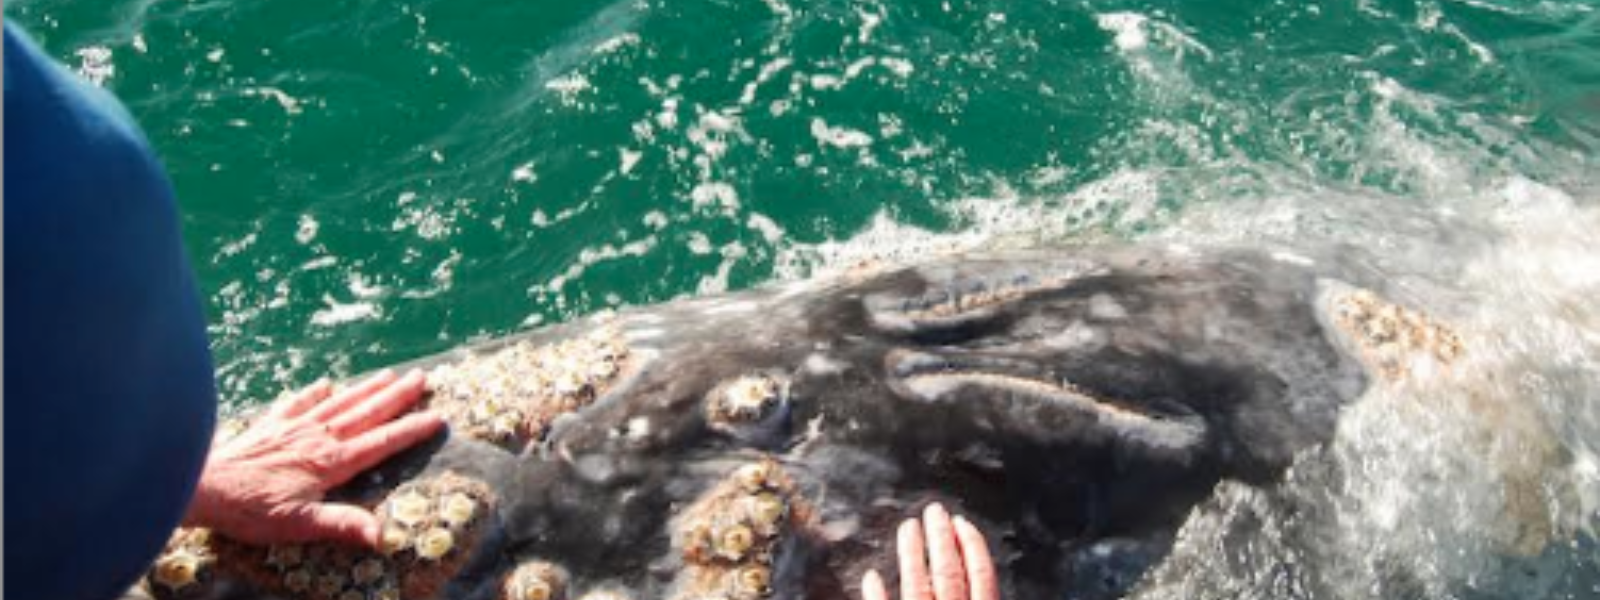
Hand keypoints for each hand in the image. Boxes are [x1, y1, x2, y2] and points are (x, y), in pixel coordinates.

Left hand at [183, 370, 443, 547]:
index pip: (380, 443)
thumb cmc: (249, 509)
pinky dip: (315, 392)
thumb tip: (381, 535)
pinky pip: (298, 402)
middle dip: (397, 396)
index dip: (410, 430)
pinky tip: (326, 384)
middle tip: (423, 378)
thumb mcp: (299, 524)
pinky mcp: (270, 425)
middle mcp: (318, 437)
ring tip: (391, 374)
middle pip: (366, 412)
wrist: (199, 484)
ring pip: (340, 402)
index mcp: (331, 462)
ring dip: (367, 388)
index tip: (437, 417)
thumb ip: (341, 524)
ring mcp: (294, 427)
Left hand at [862, 503, 998, 599]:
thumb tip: (980, 576)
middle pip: (949, 572)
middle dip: (941, 536)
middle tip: (934, 511)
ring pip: (918, 585)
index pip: (981, 576)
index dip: (973, 546)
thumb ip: (982, 595)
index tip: (961, 522)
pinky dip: (877, 593)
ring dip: (912, 553)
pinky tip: (872, 576)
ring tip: (908, 527)